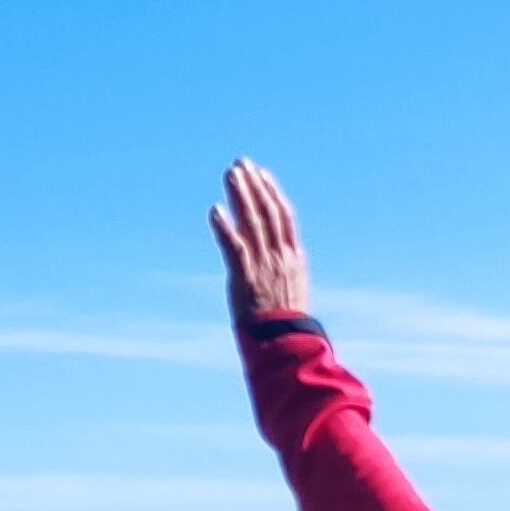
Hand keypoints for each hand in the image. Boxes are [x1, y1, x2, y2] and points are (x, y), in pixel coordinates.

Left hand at [210, 158, 313, 323]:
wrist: (286, 346)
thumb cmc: (287, 325)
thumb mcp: (292, 291)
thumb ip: (283, 272)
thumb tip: (275, 263)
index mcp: (294, 257)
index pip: (284, 216)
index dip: (272, 192)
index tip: (262, 174)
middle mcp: (280, 256)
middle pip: (268, 211)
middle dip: (254, 186)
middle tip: (242, 164)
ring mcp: (264, 265)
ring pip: (253, 222)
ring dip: (241, 196)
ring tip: (231, 175)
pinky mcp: (245, 277)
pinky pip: (234, 247)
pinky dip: (225, 227)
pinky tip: (215, 210)